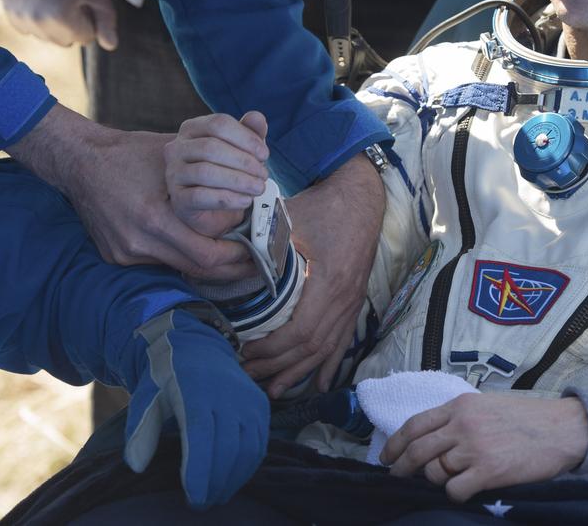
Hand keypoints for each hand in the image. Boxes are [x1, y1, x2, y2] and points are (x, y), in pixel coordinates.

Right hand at [0, 0, 118, 48]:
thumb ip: (106, 20)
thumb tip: (110, 46)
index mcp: (62, 17)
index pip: (87, 37)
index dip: (90, 18)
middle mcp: (39, 23)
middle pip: (67, 41)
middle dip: (73, 24)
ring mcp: (22, 19)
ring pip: (48, 37)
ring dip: (55, 24)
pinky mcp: (11, 14)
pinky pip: (30, 29)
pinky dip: (36, 20)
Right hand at [8, 105, 254, 280]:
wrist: (79, 160)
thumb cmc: (131, 152)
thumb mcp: (175, 151)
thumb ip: (218, 155)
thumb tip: (264, 146)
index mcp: (153, 218)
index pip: (206, 255)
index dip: (237, 258)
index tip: (258, 251)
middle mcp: (137, 242)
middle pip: (196, 270)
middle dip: (228, 267)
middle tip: (254, 260)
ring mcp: (124, 252)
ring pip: (177, 268)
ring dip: (205, 262)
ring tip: (232, 254)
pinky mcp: (115, 255)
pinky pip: (157, 262)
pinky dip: (179, 254)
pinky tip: (196, 244)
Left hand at [124, 308, 268, 508]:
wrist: (196, 347)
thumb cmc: (166, 378)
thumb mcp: (146, 397)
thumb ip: (141, 431)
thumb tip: (136, 466)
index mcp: (196, 392)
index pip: (201, 438)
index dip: (200, 472)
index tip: (193, 498)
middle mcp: (228, 395)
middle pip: (228, 448)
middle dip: (216, 483)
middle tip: (201, 504)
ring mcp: (248, 399)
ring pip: (248, 449)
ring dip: (234, 479)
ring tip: (217, 496)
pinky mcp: (261, 405)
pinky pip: (260, 443)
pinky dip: (248, 466)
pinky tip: (233, 480)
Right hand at [164, 112, 270, 237]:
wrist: (213, 206)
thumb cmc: (228, 169)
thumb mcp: (242, 148)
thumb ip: (250, 132)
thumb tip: (257, 117)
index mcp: (192, 128)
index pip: (218, 123)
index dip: (246, 138)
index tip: (265, 154)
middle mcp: (177, 148)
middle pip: (211, 147)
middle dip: (244, 161)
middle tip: (264, 174)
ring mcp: (174, 173)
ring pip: (205, 172)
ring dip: (238, 181)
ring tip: (258, 188)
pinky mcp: (178, 199)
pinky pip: (201, 196)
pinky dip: (228, 198)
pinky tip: (245, 200)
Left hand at [241, 152, 384, 397]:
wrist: (360, 196)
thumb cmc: (321, 206)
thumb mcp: (288, 221)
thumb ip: (262, 247)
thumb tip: (227, 264)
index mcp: (327, 281)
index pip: (299, 331)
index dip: (272, 350)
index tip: (245, 353)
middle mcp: (344, 298)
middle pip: (310, 347)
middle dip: (278, 367)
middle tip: (247, 377)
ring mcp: (353, 302)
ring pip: (326, 349)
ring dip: (298, 372)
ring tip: (274, 390)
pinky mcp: (356, 301)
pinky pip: (343, 341)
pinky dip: (328, 365)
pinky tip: (317, 384)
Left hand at [381, 393, 587, 501]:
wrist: (562, 429)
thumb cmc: (526, 417)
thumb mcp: (486, 406)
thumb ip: (458, 418)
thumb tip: (431, 439)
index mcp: (460, 406)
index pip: (414, 424)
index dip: (395, 443)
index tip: (387, 456)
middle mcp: (462, 425)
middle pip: (417, 450)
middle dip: (401, 466)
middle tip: (396, 475)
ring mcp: (474, 449)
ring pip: (435, 472)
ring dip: (436, 480)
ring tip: (449, 478)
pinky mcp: (488, 471)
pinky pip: (454, 489)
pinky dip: (454, 493)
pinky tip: (465, 489)